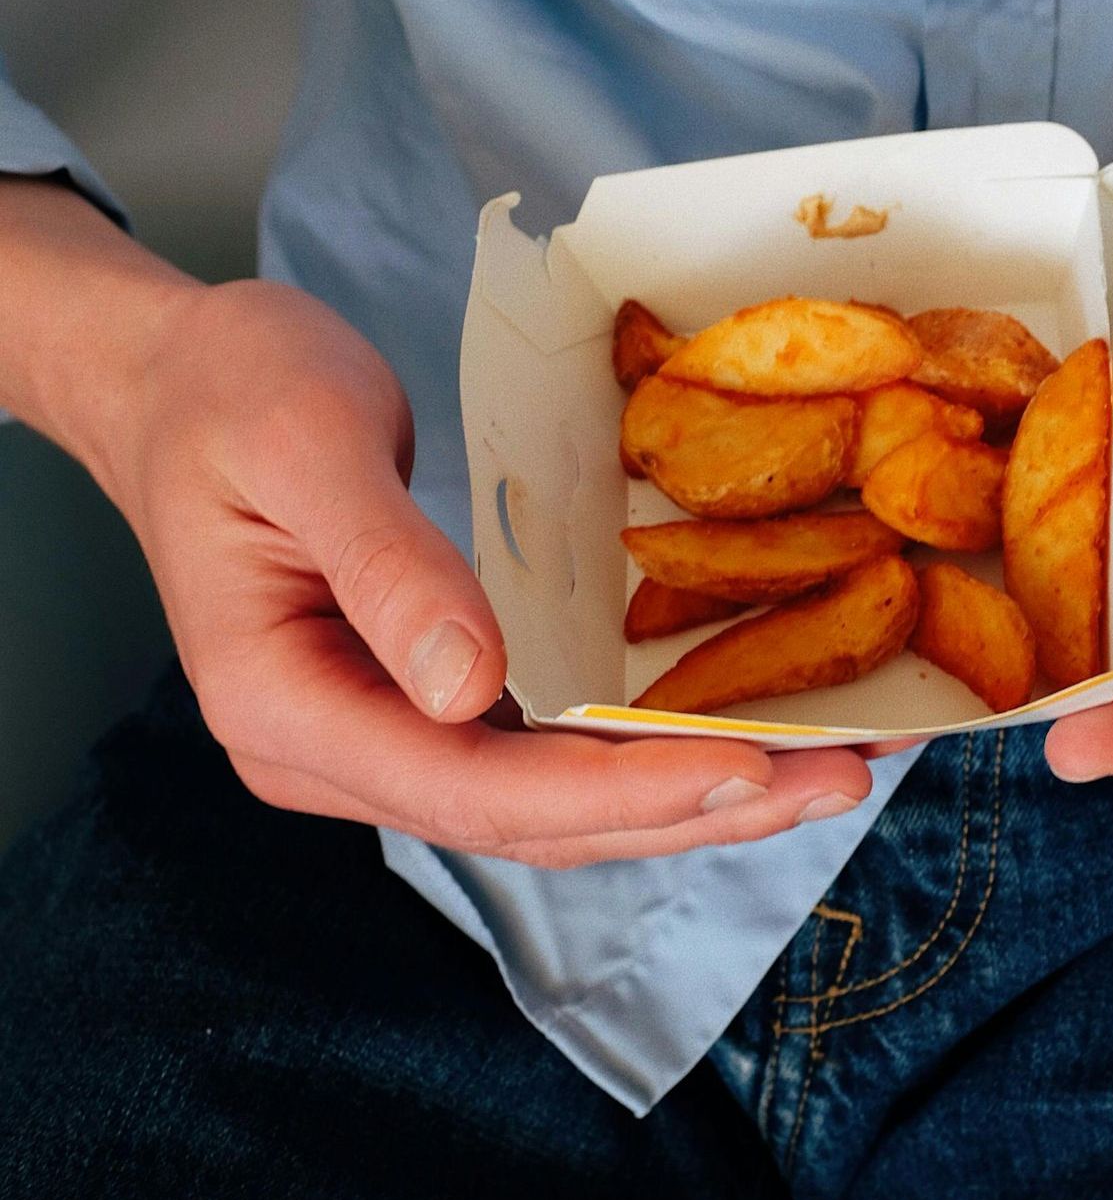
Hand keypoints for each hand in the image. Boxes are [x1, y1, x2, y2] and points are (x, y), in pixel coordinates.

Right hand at [105, 278, 873, 862]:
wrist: (183, 378)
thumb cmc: (231, 393)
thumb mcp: (302, 446)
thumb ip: (385, 567)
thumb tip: (467, 685)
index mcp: (289, 713)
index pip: (477, 791)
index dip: (619, 791)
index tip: (749, 770)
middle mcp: (342, 754)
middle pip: (541, 822)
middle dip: (698, 808)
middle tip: (843, 779)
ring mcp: (389, 737)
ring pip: (560, 803)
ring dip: (696, 794)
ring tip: (831, 767)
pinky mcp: (432, 702)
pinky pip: (554, 750)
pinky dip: (654, 747)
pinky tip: (745, 729)